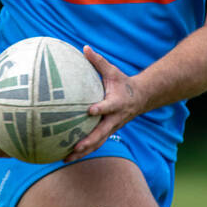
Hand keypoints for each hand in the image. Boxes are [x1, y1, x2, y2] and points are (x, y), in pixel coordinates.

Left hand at [63, 46, 146, 162]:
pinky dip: (83, 152)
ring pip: (98, 143)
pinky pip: (95, 144)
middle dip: (89, 141)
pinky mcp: (107, 133)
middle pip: (102, 133)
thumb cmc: (122, 83)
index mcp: (117, 103)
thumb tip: (85, 47)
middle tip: (75, 147)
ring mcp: (111, 128)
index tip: (89, 111)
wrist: (140, 98)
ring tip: (66, 159)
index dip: (100, 109)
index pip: (108, 107)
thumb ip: (98, 61)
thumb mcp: (112, 71)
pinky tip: (66, 157)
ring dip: (83, 152)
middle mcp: (114, 118)